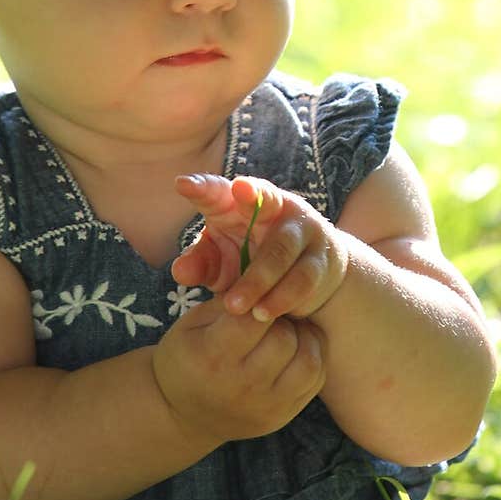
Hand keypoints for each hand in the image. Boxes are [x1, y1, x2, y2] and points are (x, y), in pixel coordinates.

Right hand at [152, 295, 324, 445]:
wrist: (181, 415)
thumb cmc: (186, 357)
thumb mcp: (192, 322)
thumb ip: (227, 300)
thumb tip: (264, 274)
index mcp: (212, 356)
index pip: (253, 319)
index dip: (261, 299)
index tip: (259, 293)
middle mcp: (240, 386)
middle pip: (284, 339)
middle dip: (281, 320)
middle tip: (272, 313)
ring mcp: (265, 406)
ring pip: (307, 360)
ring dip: (302, 337)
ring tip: (286, 329)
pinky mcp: (282, 416)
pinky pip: (315, 380)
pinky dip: (312, 357)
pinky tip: (297, 347)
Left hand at [171, 174, 348, 322]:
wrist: (311, 280)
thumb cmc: (252, 262)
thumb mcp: (223, 263)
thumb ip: (202, 264)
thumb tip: (179, 271)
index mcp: (242, 204)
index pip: (220, 191)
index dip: (204, 187)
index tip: (182, 185)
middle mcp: (276, 208)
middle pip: (265, 197)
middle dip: (253, 193)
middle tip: (238, 190)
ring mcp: (303, 230)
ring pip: (281, 249)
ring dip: (257, 278)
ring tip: (233, 306)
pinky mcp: (321, 259)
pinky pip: (302, 277)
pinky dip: (281, 297)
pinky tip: (262, 314)